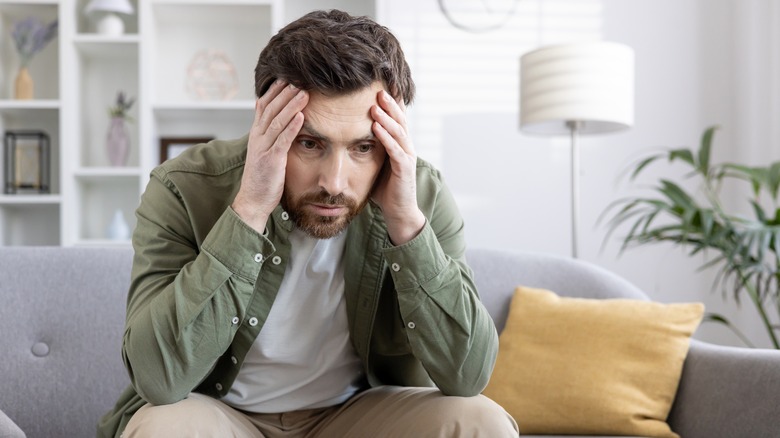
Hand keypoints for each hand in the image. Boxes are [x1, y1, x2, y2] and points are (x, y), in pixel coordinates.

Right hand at [232, 81, 308, 232]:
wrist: (253, 200)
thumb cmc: (263, 177)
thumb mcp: (265, 152)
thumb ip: (271, 136)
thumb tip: (283, 121)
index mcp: (256, 134)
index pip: (264, 106)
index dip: (275, 91)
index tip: (287, 77)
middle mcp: (257, 137)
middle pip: (271, 109)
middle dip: (285, 93)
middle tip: (299, 78)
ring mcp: (263, 148)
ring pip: (277, 121)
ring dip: (291, 105)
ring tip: (304, 93)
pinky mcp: (271, 160)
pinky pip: (282, 140)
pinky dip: (292, 127)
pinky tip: (301, 116)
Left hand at [371, 90, 425, 244]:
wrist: (399, 212)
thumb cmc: (385, 188)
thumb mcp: (375, 163)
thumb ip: (368, 147)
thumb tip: (348, 133)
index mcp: (399, 143)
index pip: (396, 117)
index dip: (390, 101)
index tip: (381, 84)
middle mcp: (406, 146)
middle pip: (399, 119)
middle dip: (389, 102)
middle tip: (378, 86)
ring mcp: (407, 157)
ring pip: (399, 131)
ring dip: (387, 116)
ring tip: (376, 103)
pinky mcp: (404, 170)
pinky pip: (395, 150)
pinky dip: (386, 138)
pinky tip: (376, 128)